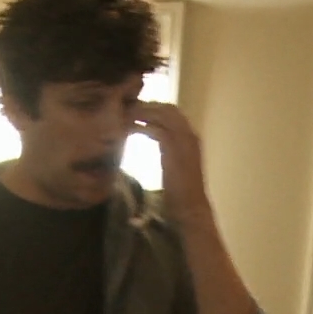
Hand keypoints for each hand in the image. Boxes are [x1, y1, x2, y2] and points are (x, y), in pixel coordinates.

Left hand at [131, 102, 212, 228]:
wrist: (190, 208)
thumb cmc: (179, 192)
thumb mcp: (173, 165)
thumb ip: (168, 150)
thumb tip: (155, 142)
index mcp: (191, 138)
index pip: (173, 112)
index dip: (152, 108)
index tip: (132, 110)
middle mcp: (191, 135)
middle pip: (168, 108)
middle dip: (146, 106)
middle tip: (124, 110)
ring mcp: (185, 142)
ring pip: (163, 115)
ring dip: (141, 113)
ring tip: (122, 117)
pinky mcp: (175, 151)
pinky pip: (156, 130)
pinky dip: (140, 127)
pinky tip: (125, 130)